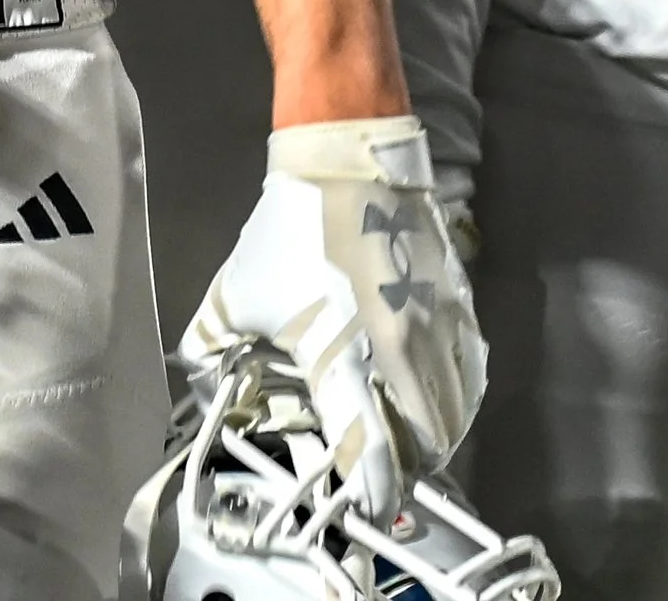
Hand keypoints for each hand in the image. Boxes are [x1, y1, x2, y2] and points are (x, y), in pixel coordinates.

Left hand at [180, 116, 485, 522]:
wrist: (348, 160)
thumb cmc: (291, 228)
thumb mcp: (239, 290)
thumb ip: (212, 344)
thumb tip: (197, 377)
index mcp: (345, 358)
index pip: (370, 455)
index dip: (368, 494)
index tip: (360, 507)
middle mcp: (401, 355)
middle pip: (423, 446)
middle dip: (402, 470)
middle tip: (378, 469)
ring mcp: (437, 331)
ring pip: (454, 415)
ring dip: (432, 438)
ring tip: (403, 437)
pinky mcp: (459, 307)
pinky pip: (470, 375)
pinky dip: (456, 399)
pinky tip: (433, 397)